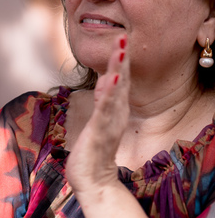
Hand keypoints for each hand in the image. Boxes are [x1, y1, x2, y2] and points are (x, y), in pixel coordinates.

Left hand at [67, 37, 128, 194]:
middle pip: (121, 82)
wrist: (93, 181)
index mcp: (114, 111)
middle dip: (121, 59)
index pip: (119, 81)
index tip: (121, 40)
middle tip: (123, 36)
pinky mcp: (100, 132)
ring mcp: (109, 123)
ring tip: (120, 51)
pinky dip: (109, 95)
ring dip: (117, 70)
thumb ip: (103, 102)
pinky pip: (105, 111)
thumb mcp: (97, 121)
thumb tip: (106, 82)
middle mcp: (116, 114)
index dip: (120, 60)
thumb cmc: (93, 152)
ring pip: (115, 92)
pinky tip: (111, 80)